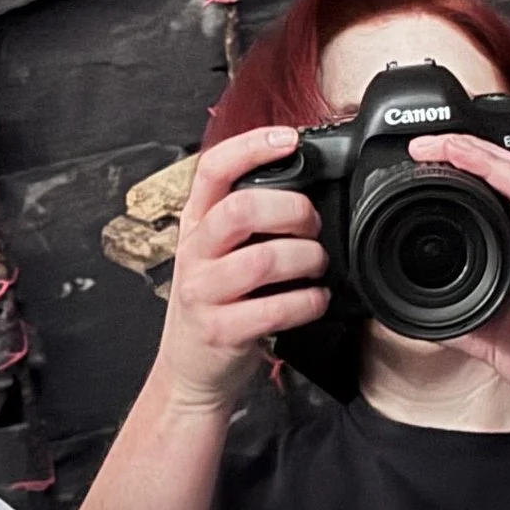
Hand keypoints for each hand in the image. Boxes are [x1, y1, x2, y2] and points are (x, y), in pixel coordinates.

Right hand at [154, 125, 328, 414]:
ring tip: (318, 266)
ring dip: (306, 259)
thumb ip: (249, 219)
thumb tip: (304, 184)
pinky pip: (272, 309)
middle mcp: (195, 252)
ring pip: (262, 260)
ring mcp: (203, 292)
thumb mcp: (220, 253)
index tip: (289, 139)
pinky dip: (306, 302)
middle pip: (241, 209)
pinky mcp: (220, 330)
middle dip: (292, 211)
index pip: (214, 169)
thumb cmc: (218, 303)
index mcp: (196, 224)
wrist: (191, 370)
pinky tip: (314, 300)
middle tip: (312, 225)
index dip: (251, 146)